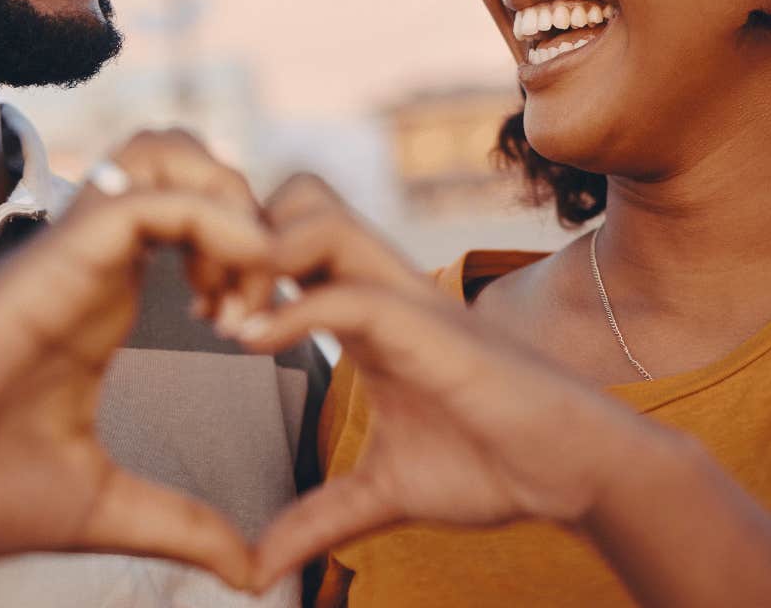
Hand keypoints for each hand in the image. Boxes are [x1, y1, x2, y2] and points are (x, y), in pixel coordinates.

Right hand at [0, 131, 271, 586]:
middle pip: (187, 161)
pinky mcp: (49, 256)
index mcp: (102, 300)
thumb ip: (177, 525)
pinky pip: (146, 196)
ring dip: (230, 205)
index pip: (190, 215)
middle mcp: (91, 261)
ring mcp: (70, 251)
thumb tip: (250, 572)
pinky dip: (209, 221)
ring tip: (239, 293)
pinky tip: (220, 296)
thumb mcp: (99, 508)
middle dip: (251, 213)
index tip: (261, 334)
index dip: (250, 256)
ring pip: (168, 154)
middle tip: (258, 303)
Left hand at [236, 175, 669, 588]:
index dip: (236, 259)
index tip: (198, 312)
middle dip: (238, 234)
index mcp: (366, 311)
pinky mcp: (428, 327)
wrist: (572, 472)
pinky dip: (291, 309)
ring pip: (317, 220)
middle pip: (296, 199)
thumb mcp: (381, 494)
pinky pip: (347, 293)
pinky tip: (251, 342)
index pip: (290, 239)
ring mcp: (406, 300)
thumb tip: (257, 571)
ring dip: (257, 258)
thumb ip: (318, 520)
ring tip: (222, 320)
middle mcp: (382, 288)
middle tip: (203, 301)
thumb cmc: (493, 465)